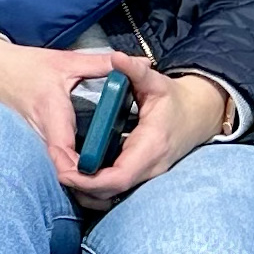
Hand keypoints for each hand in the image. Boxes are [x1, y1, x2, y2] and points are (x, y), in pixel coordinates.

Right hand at [0, 36, 124, 183]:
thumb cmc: (26, 66)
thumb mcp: (67, 62)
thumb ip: (104, 64)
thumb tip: (139, 64)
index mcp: (51, 110)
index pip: (62, 149)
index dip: (78, 169)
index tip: (98, 176)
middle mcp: (41, 130)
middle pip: (61, 166)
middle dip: (83, 181)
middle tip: (111, 187)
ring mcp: (35, 137)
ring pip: (56, 166)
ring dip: (76, 177)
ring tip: (104, 185)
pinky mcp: (33, 139)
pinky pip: (51, 159)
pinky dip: (68, 167)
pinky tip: (87, 171)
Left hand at [62, 49, 229, 207]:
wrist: (198, 115)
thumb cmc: (174, 99)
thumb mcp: (156, 82)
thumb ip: (135, 71)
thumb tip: (117, 57)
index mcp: (151, 146)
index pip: (120, 176)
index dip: (90, 180)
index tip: (64, 171)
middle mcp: (150, 167)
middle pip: (111, 192)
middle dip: (80, 186)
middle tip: (55, 169)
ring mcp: (148, 175)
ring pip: (112, 195)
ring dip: (85, 190)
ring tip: (62, 170)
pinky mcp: (142, 176)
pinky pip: (115, 189)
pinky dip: (94, 186)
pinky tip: (77, 172)